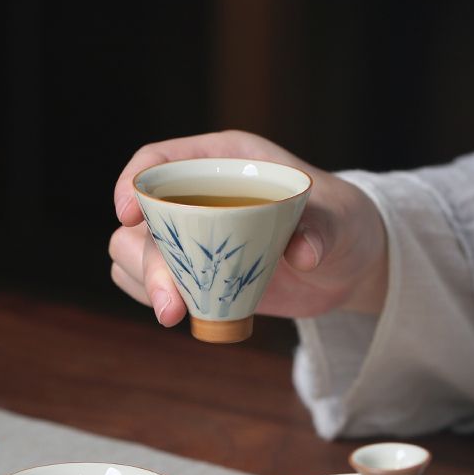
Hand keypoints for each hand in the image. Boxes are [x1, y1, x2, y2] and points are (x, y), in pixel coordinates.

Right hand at [109, 130, 387, 325]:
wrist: (345, 265)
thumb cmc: (342, 222)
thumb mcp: (339, 218)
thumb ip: (321, 228)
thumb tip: (302, 253)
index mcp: (223, 162)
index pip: (157, 160)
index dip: (133, 181)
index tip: (127, 214)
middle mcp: (196, 197)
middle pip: (140, 220)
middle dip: (146, 262)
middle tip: (171, 305)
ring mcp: (190, 237)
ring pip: (131, 253)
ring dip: (145, 284)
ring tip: (177, 314)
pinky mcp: (192, 272)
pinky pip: (147, 283)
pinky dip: (153, 298)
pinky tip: (182, 311)